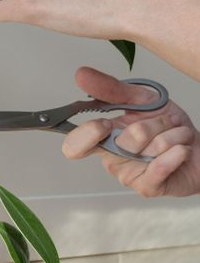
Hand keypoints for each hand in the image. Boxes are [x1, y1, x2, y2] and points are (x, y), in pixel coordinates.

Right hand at [62, 67, 199, 196]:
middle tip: (161, 123)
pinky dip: (177, 151)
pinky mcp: (147, 187)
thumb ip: (109, 88)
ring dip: (171, 136)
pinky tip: (181, 149)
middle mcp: (111, 158)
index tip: (105, 123)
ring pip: (147, 150)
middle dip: (152, 125)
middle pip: (124, 141)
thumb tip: (81, 75)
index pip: (75, 145)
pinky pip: (160, 166)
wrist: (199, 146)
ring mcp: (128, 175)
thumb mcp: (139, 98)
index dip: (88, 134)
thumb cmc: (168, 126)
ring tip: (175, 136)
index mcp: (102, 138)